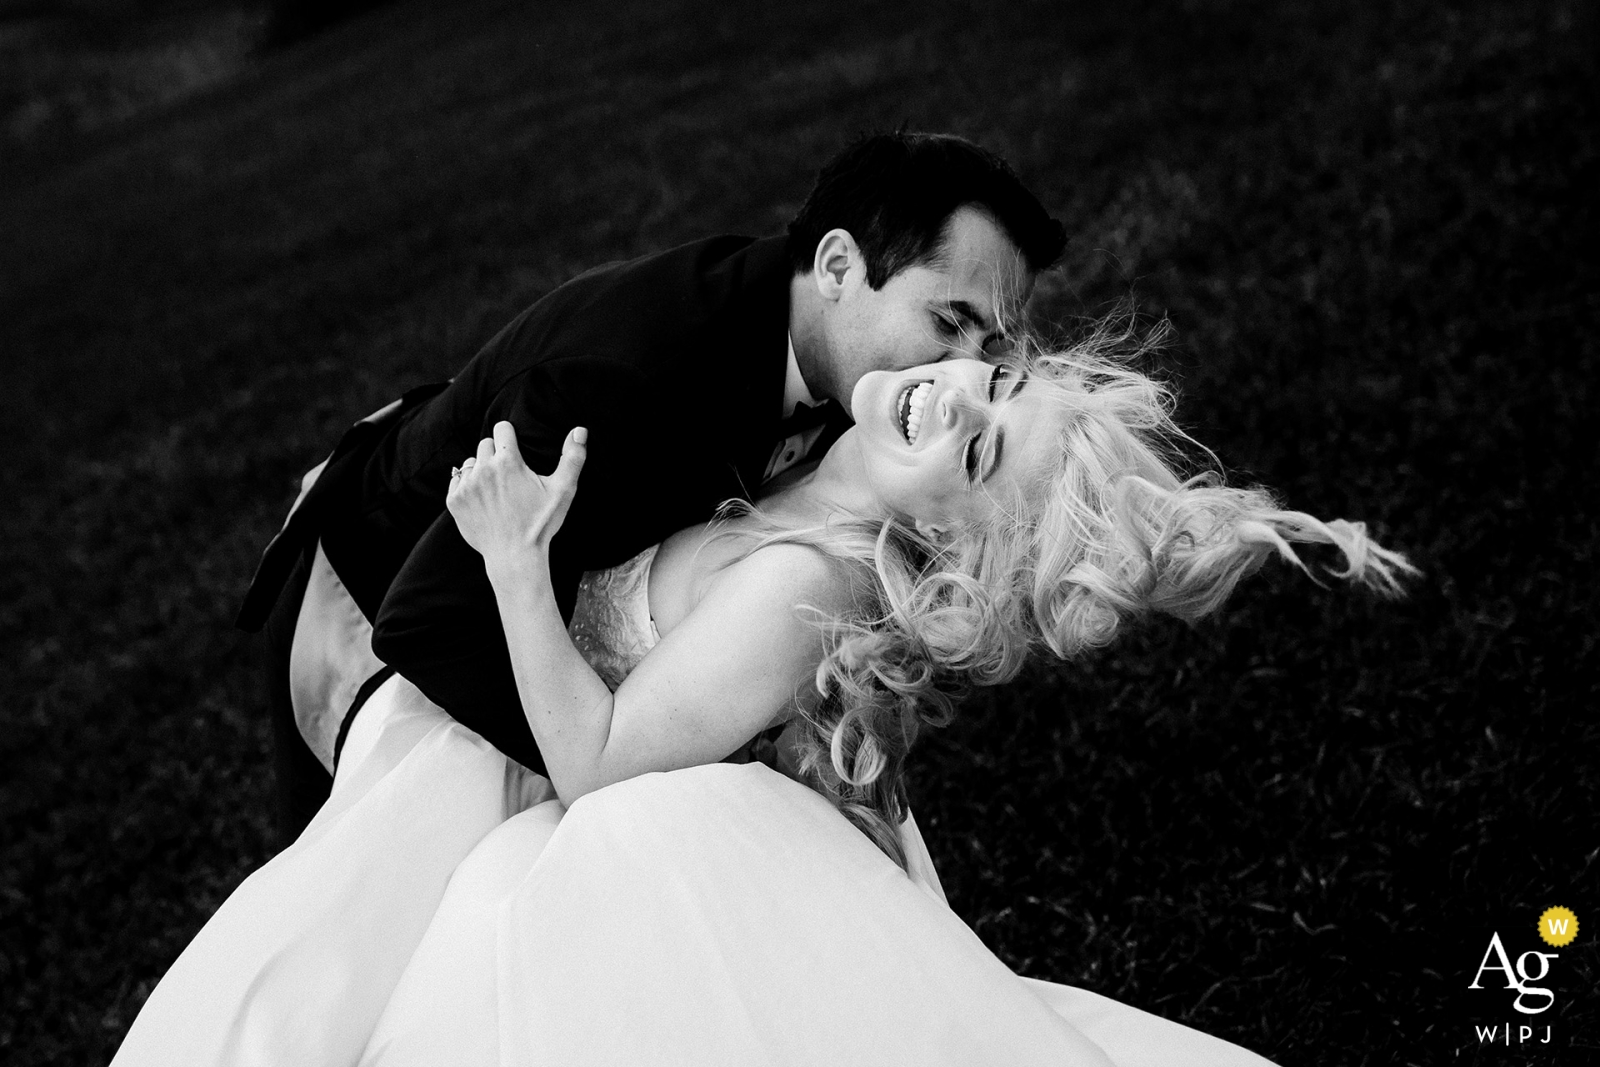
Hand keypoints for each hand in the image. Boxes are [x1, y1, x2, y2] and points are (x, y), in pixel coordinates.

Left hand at [446, 422, 586, 562]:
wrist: (515, 557)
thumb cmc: (540, 524)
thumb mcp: (562, 491)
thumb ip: (572, 458)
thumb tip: (580, 430)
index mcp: (508, 461)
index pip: (502, 428)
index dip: (511, 437)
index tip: (515, 451)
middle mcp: (483, 469)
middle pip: (485, 444)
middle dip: (496, 454)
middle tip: (509, 476)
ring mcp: (466, 486)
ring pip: (470, 462)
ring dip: (480, 470)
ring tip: (495, 490)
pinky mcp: (454, 501)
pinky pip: (457, 481)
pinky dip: (467, 487)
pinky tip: (482, 501)